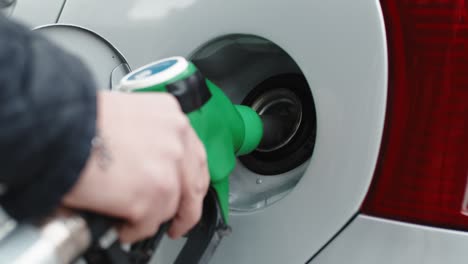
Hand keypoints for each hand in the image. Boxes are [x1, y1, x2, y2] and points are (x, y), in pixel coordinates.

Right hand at [62, 91, 209, 242]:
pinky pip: (149, 224)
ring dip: (153, 218)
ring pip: (172, 207)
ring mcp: (169, 170)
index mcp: (171, 118)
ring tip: (134, 221)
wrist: (57, 129)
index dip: (191, 179)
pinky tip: (121, 224)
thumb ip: (149, 137)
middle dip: (187, 210)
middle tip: (178, 222)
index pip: (194, 155)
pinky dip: (135, 230)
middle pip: (195, 185)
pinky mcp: (153, 196)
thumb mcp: (128, 115)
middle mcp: (177, 141)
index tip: (187, 191)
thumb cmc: (80, 121)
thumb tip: (148, 162)